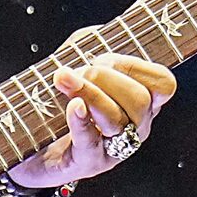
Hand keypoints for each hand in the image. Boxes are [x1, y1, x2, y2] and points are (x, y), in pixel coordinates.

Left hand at [8, 27, 177, 190]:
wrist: (33, 152)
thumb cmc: (59, 107)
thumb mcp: (77, 67)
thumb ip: (88, 44)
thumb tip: (96, 33)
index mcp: (142, 105)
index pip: (163, 85)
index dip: (135, 66)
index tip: (105, 58)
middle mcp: (135, 128)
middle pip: (140, 101)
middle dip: (107, 78)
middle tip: (80, 71)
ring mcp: (114, 149)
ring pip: (116, 119)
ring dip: (89, 92)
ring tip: (63, 78)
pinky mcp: (87, 163)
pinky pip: (90, 141)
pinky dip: (81, 120)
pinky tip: (72, 105)